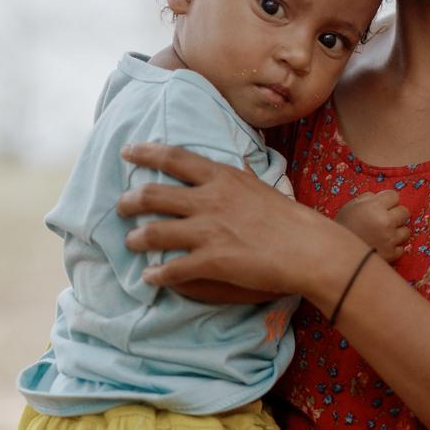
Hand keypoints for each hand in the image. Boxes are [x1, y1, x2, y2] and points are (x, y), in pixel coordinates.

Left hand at [117, 143, 333, 296]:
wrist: (307, 247)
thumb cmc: (287, 217)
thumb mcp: (257, 185)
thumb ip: (233, 178)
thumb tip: (224, 169)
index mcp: (221, 177)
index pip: (174, 158)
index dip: (146, 152)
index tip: (127, 151)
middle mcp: (209, 200)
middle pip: (154, 194)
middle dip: (130, 201)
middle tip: (121, 205)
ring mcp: (208, 231)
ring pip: (155, 232)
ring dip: (137, 238)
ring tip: (131, 242)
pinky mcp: (212, 260)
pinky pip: (173, 269)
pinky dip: (156, 274)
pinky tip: (150, 277)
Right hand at [335, 190, 410, 262]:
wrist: (336, 254)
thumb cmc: (343, 227)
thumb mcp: (350, 206)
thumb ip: (367, 198)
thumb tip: (380, 197)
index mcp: (374, 207)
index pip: (394, 196)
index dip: (388, 201)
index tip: (382, 206)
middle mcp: (385, 221)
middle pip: (404, 212)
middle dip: (396, 215)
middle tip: (385, 220)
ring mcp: (390, 239)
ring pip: (406, 231)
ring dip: (397, 232)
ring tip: (384, 235)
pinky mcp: (391, 254)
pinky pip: (401, 248)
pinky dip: (394, 248)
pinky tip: (383, 246)